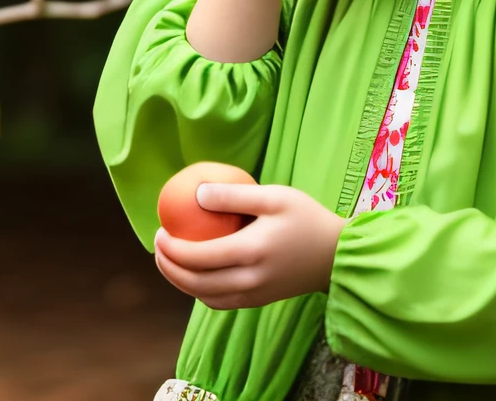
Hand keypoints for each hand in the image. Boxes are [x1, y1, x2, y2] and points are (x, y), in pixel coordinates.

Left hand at [153, 183, 346, 310]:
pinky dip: (201, 291)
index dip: (171, 249)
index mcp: (251, 253)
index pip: (198, 257)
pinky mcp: (259, 302)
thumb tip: (196, 193)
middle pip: (195, 283)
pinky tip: (196, 272)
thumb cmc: (306, 218)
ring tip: (170, 260)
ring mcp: (254, 295)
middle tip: (158, 247)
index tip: (160, 231)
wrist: (337, 255)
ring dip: (181, 282)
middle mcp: (250, 280)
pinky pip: (221, 302)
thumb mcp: (273, 196)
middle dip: (168, 268)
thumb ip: (233, 195)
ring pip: (205, 297)